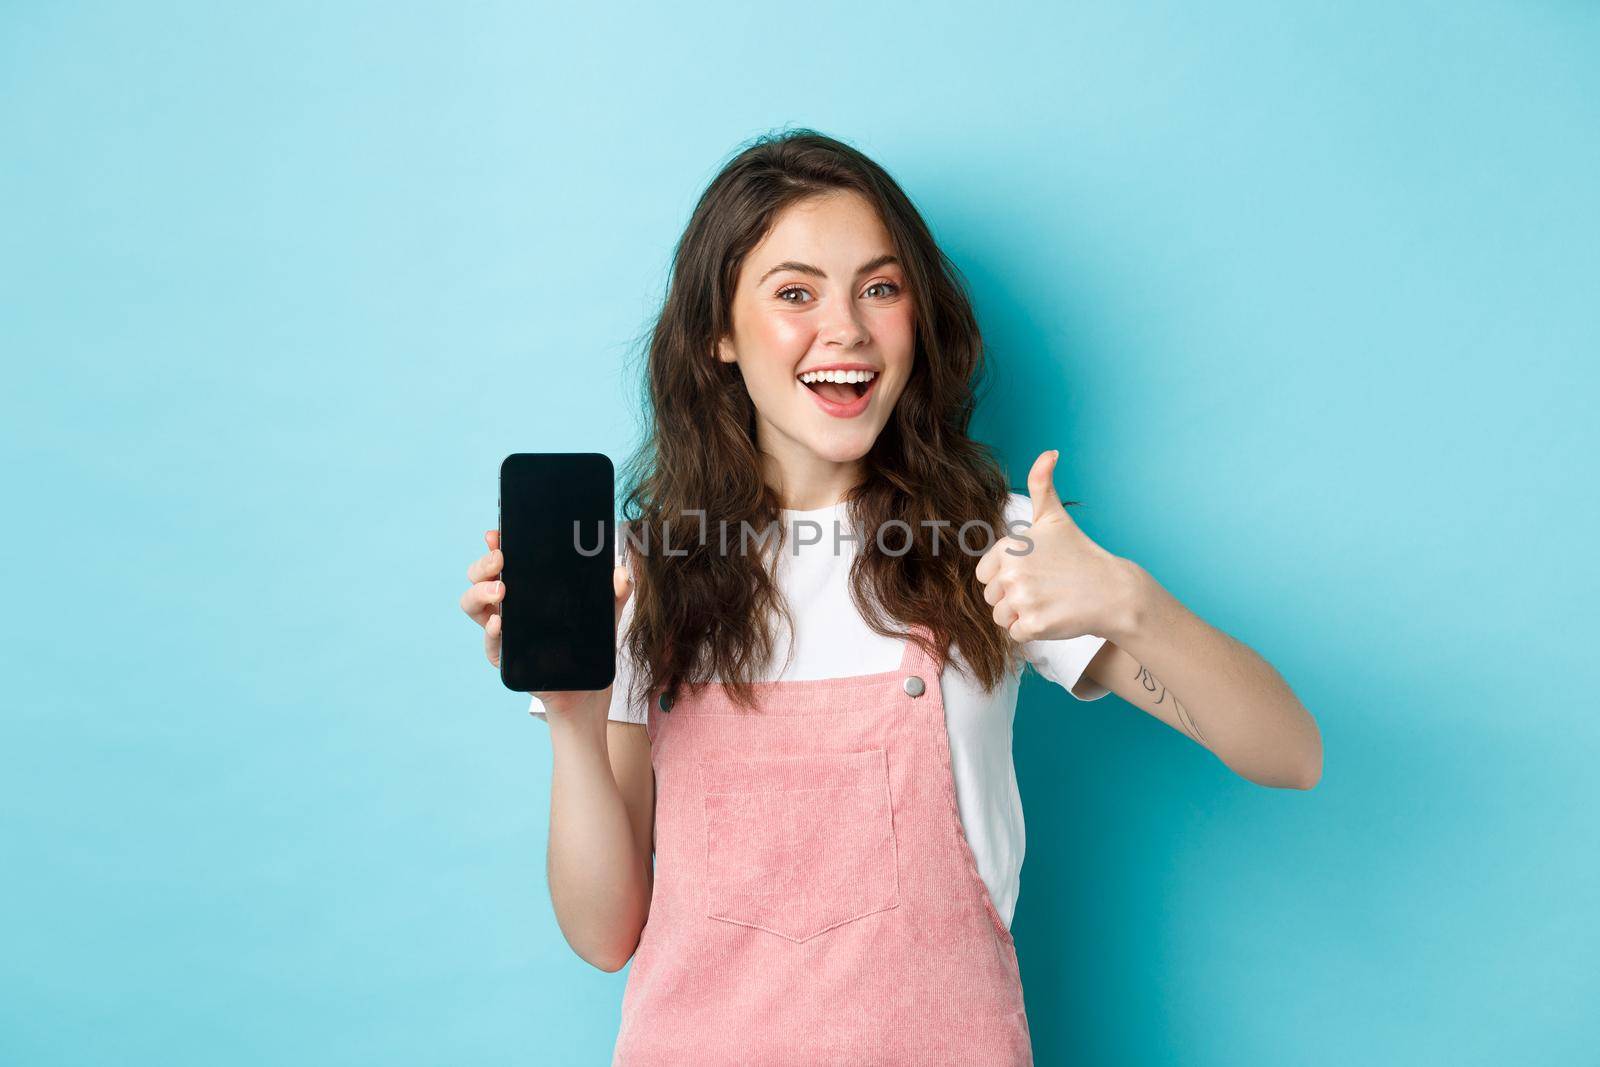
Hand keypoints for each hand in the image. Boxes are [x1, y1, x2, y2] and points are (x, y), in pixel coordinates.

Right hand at [460, 529, 633, 716]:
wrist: (588, 688)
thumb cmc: (590, 644)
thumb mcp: (607, 611)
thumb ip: (616, 591)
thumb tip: (619, 573)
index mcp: (526, 587)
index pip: (503, 560)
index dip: (495, 544)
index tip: (497, 533)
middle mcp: (507, 606)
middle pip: (479, 576)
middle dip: (483, 563)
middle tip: (501, 560)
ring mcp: (503, 631)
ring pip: (472, 604)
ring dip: (480, 591)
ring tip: (500, 590)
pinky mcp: (505, 657)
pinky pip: (490, 643)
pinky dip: (491, 631)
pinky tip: (501, 623)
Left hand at [974, 451, 1144, 643]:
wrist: (1113, 590)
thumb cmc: (1080, 554)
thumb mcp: (1055, 516)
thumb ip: (1043, 483)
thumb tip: (1049, 452)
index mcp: (1009, 547)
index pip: (984, 575)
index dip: (1005, 577)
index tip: (1031, 573)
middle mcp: (1012, 572)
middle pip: (991, 597)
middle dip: (1013, 598)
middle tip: (1043, 589)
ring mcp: (1022, 600)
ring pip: (1001, 618)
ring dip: (1020, 616)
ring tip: (1047, 602)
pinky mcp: (1034, 625)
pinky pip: (1015, 634)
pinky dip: (1032, 631)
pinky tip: (1052, 616)